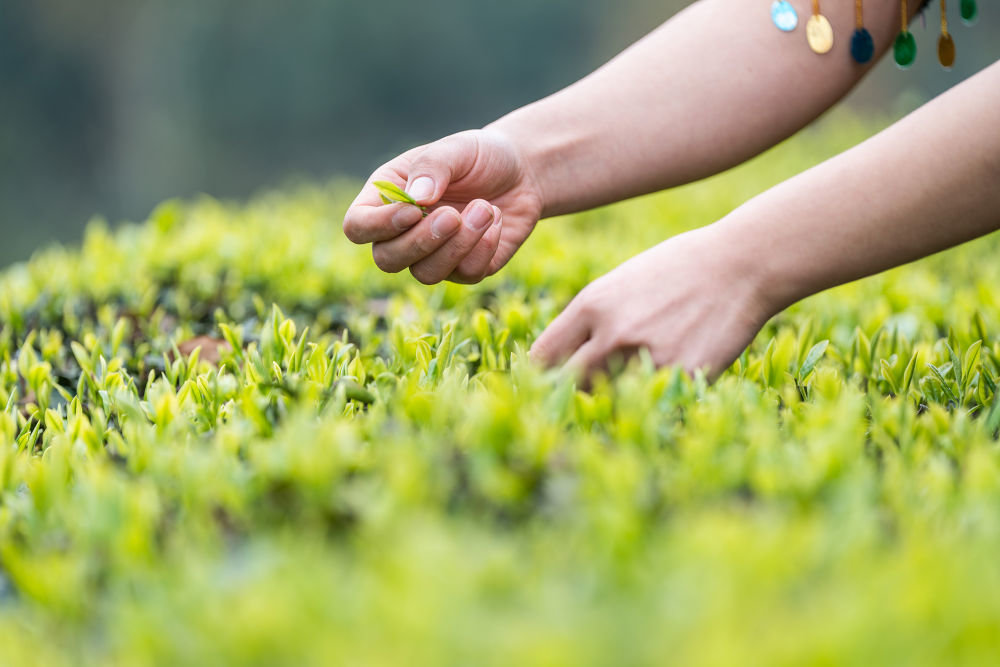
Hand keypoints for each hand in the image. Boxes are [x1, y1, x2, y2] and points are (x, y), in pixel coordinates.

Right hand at [343, 128, 544, 283]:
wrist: (522, 173)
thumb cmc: (480, 156)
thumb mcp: (457, 148)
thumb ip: (433, 167)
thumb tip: (416, 199)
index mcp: (387, 199)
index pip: (358, 227)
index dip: (378, 226)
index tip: (413, 210)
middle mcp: (404, 233)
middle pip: (387, 260)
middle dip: (421, 241)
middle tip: (452, 215)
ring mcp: (433, 255)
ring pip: (426, 274)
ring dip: (458, 245)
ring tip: (486, 208)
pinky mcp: (465, 269)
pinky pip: (466, 274)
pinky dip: (485, 248)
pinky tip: (496, 219)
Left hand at [529, 226, 773, 381]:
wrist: (739, 266)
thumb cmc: (676, 270)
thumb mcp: (619, 284)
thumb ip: (588, 321)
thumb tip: (560, 360)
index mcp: (591, 305)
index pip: (542, 357)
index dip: (539, 374)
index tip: (544, 383)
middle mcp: (612, 334)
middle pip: (568, 385)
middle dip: (571, 391)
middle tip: (579, 394)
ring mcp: (645, 358)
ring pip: (609, 399)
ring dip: (612, 395)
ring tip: (629, 380)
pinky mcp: (680, 378)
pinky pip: (650, 401)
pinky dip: (651, 397)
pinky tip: (664, 376)